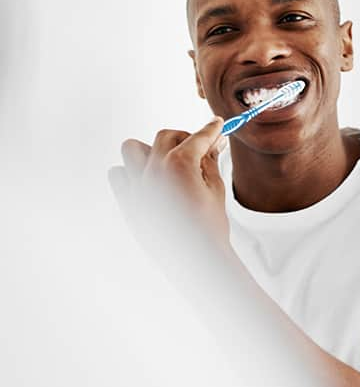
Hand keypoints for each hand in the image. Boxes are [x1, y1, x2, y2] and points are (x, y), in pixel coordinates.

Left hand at [108, 117, 229, 249]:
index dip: (210, 129)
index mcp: (179, 164)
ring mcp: (137, 187)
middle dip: (184, 139)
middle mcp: (153, 171)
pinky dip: (129, 174)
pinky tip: (146, 182)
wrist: (196, 260)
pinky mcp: (127, 203)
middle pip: (166, 136)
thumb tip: (213, 143)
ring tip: (164, 164)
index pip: (197, 137)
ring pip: (132, 148)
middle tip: (197, 150)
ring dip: (149, 151)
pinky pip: (117, 175)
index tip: (215, 126)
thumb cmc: (209, 228)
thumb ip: (210, 160)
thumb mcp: (216, 188)